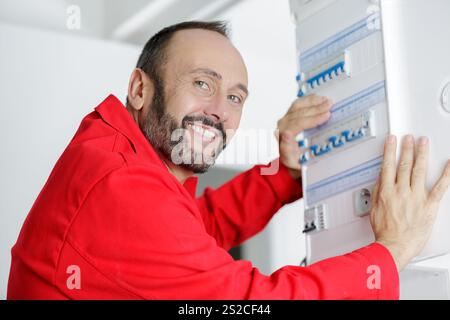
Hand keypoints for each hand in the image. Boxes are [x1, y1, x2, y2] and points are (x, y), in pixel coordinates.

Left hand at [277, 95, 332, 179]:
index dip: (311, 121)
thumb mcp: (298, 167)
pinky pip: (296, 106)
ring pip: (296, 108)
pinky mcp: (287, 117)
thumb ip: (292, 156)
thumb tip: (287, 136)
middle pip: (297, 117)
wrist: (290, 164)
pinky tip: (319, 99)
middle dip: (315, 111)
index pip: (294, 128)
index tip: (326, 116)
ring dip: (312, 104)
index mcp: (283, 145)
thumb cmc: (297, 166)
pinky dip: (308, 101)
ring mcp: (283, 123)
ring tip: (327, 102)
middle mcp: (280, 132)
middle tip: (330, 108)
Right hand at [371, 135, 449, 271]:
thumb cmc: (385, 231)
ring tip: (423, 142)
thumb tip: (380, 180)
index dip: (390, 151)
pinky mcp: (429, 205)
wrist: (395, 245)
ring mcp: (416, 197)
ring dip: (421, 154)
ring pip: (419, 170)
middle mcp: (401, 191)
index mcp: (386, 192)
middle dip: (407, 148)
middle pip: (404, 165)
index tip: (392, 140)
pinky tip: (449, 164)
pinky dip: (446, 174)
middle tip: (409, 138)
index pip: (388, 165)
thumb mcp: (374, 209)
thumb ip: (377, 192)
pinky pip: (440, 187)